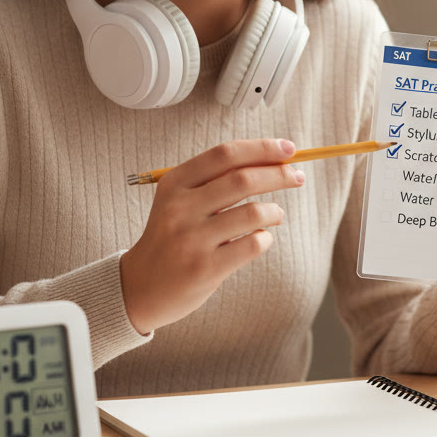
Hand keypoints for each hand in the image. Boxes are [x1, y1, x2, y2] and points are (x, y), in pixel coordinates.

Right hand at [120, 138, 304, 333]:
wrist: (139, 287)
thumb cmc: (172, 236)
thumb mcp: (180, 200)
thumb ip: (217, 179)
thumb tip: (275, 158)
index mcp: (175, 183)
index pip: (226, 154)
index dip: (262, 148)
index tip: (289, 149)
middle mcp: (180, 208)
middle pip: (243, 179)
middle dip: (279, 174)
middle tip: (297, 177)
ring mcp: (191, 240)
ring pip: (253, 213)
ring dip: (275, 211)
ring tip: (275, 215)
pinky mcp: (204, 268)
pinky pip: (253, 244)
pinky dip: (265, 238)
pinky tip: (260, 239)